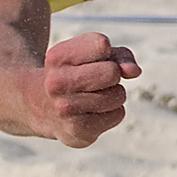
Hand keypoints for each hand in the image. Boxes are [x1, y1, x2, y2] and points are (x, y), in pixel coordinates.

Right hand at [35, 32, 141, 147]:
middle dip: (112, 74)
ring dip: (114, 94)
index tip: (89, 59)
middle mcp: (56, 84)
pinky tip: (92, 112)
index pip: (102, 44)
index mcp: (57, 57)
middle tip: (95, 80)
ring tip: (93, 96)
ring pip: (118, 95)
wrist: (42, 106)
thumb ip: (120, 55)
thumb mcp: (92, 54)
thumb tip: (135, 72)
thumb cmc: (76, 73)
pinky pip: (118, 115)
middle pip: (112, 72)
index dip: (104, 51)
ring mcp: (65, 110)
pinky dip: (112, 112)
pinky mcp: (77, 133)